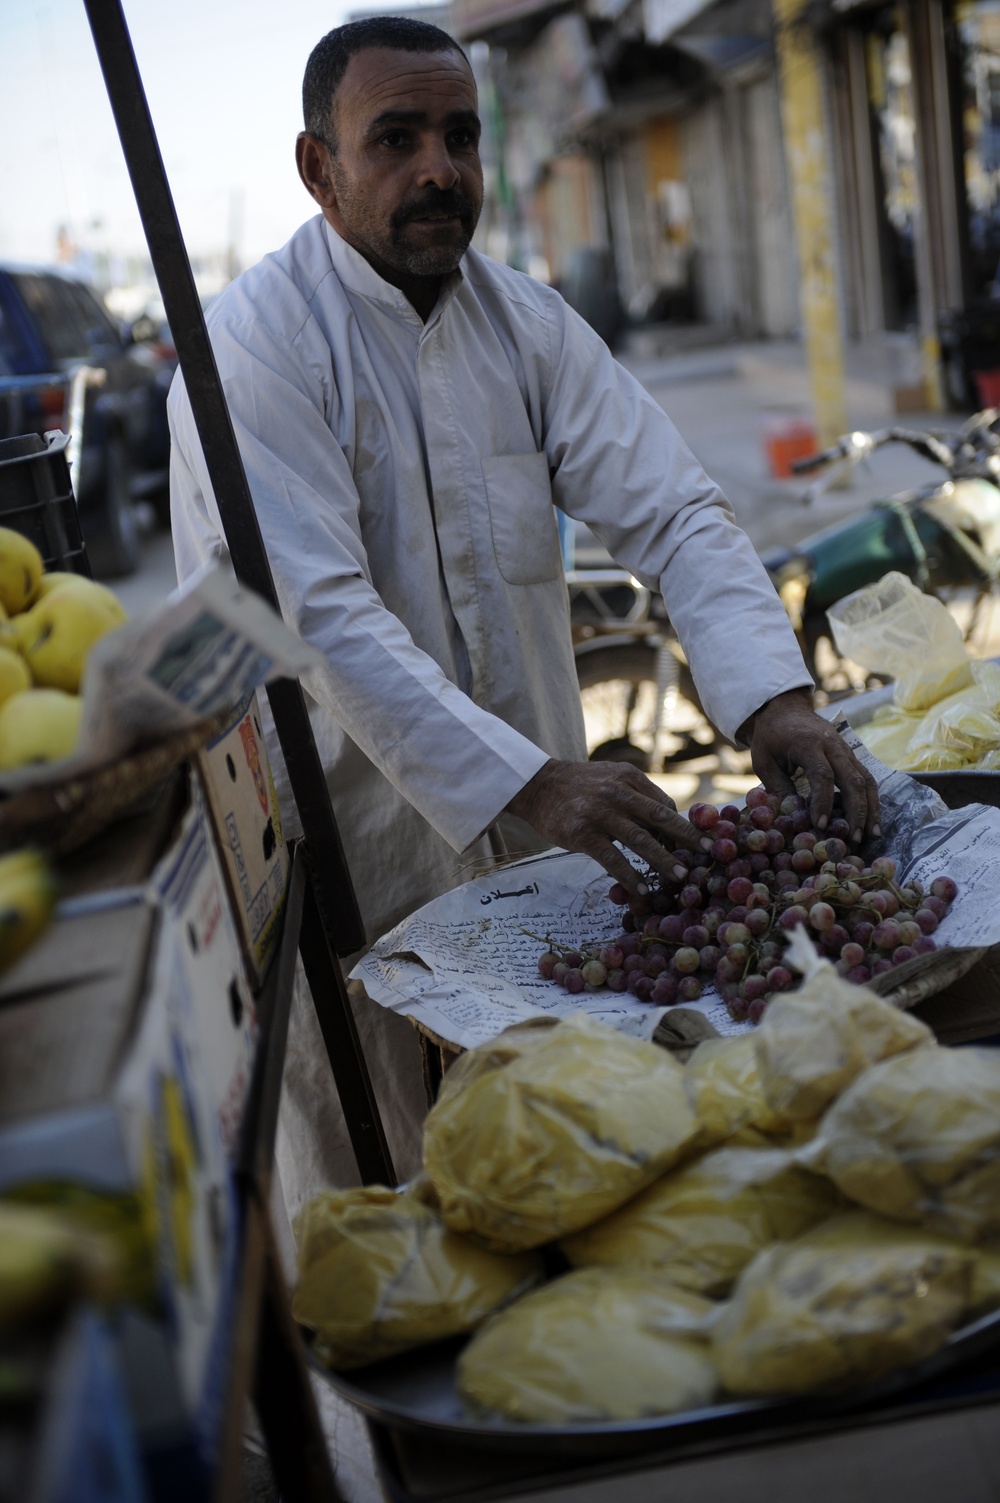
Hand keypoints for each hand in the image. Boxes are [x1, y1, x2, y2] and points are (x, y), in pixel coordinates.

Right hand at [506, 759, 706, 895]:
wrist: (537, 785)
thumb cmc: (580, 787)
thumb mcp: (611, 779)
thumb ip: (636, 796)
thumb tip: (670, 826)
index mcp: (629, 777)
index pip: (664, 804)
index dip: (681, 826)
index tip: (696, 844)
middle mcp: (617, 792)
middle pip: (661, 817)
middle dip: (687, 838)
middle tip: (709, 854)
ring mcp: (600, 813)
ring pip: (640, 840)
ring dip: (663, 860)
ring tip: (680, 877)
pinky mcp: (583, 833)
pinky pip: (613, 859)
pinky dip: (629, 876)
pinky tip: (642, 890)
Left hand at [739, 688, 880, 843]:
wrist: (786, 709)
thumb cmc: (771, 737)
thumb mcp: (764, 761)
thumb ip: (777, 787)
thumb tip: (792, 819)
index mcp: (808, 744)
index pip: (822, 775)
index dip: (823, 801)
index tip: (821, 825)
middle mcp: (833, 746)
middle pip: (853, 780)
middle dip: (856, 812)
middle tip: (854, 839)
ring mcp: (846, 750)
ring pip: (866, 780)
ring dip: (870, 809)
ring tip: (871, 836)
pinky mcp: (852, 756)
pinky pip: (867, 779)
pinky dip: (871, 801)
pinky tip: (871, 822)